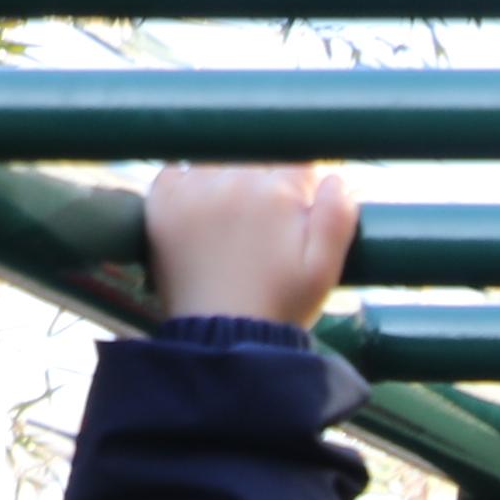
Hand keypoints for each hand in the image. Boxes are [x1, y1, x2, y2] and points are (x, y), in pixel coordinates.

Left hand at [143, 162, 356, 328]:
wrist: (221, 339)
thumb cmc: (278, 307)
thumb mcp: (324, 270)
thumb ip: (337, 217)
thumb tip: (335, 178)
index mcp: (278, 191)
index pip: (295, 163)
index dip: (299, 190)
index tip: (295, 215)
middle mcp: (234, 179)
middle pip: (255, 161)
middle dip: (262, 189)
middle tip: (259, 234)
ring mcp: (194, 188)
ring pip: (217, 164)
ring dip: (225, 183)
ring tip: (229, 230)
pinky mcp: (162, 201)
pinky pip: (176, 173)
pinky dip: (187, 187)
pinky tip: (199, 219)